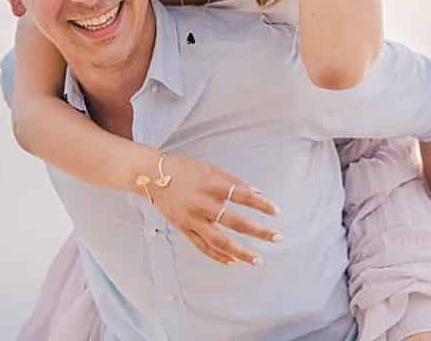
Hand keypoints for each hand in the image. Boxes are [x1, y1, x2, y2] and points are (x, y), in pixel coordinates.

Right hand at [138, 153, 281, 265]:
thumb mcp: (210, 169)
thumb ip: (233, 181)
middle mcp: (203, 204)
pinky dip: (218, 256)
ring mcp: (193, 219)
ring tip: (257, 260)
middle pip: (236, 222)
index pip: (242, 196)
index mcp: (212, 185)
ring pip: (220, 241)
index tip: (277, 211)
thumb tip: (257, 191)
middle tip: (277, 237)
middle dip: (259, 231)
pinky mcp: (184, 228)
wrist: (153, 176)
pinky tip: (232, 261)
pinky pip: (202, 246)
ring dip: (240, 252)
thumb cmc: (184, 170)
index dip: (261, 204)